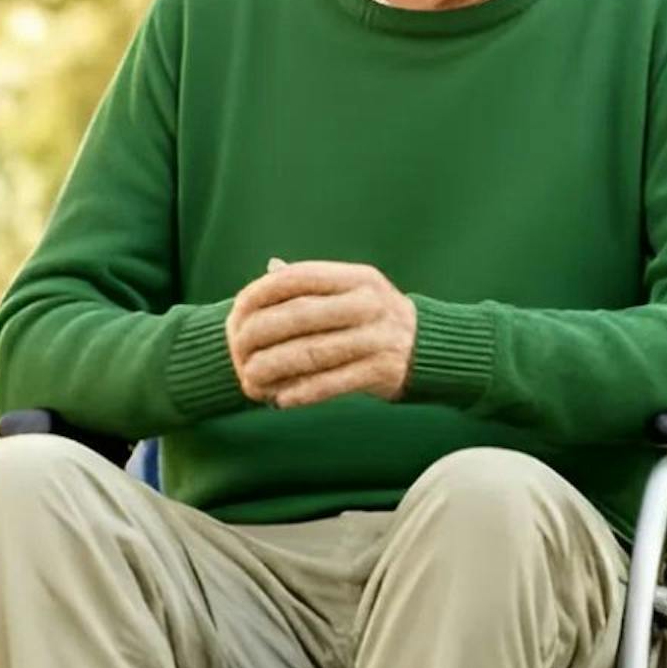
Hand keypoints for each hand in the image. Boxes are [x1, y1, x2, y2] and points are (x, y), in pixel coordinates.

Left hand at [227, 259, 417, 408]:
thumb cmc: (378, 317)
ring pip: (311, 353)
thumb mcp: (355, 289)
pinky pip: (332, 384)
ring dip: (274, 368)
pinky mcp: (381, 371)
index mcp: (358, 278)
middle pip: (300, 315)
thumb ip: (315, 283)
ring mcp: (376, 338)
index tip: (237, 308)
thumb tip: (271, 268)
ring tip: (251, 379)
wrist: (429, 348)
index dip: (262, 291)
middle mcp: (368, 304)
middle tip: (236, 349)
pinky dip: (302, 392)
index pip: (299, 277)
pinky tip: (280, 399)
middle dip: (260, 332)